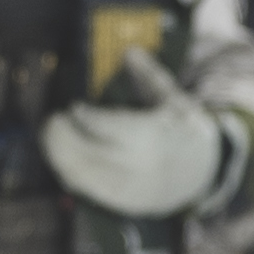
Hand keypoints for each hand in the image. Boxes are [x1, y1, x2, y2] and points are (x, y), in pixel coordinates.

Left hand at [36, 76, 237, 218]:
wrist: (203, 174)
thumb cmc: (184, 130)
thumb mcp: (175, 100)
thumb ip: (150, 77)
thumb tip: (129, 51)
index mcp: (155, 135)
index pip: (111, 126)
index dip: (86, 117)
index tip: (73, 106)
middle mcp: (140, 165)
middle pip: (90, 153)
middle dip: (62, 137)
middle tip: (52, 120)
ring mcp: (130, 187)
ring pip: (83, 175)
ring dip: (58, 156)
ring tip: (50, 136)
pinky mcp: (121, 202)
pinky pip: (87, 189)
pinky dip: (69, 172)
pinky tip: (59, 157)